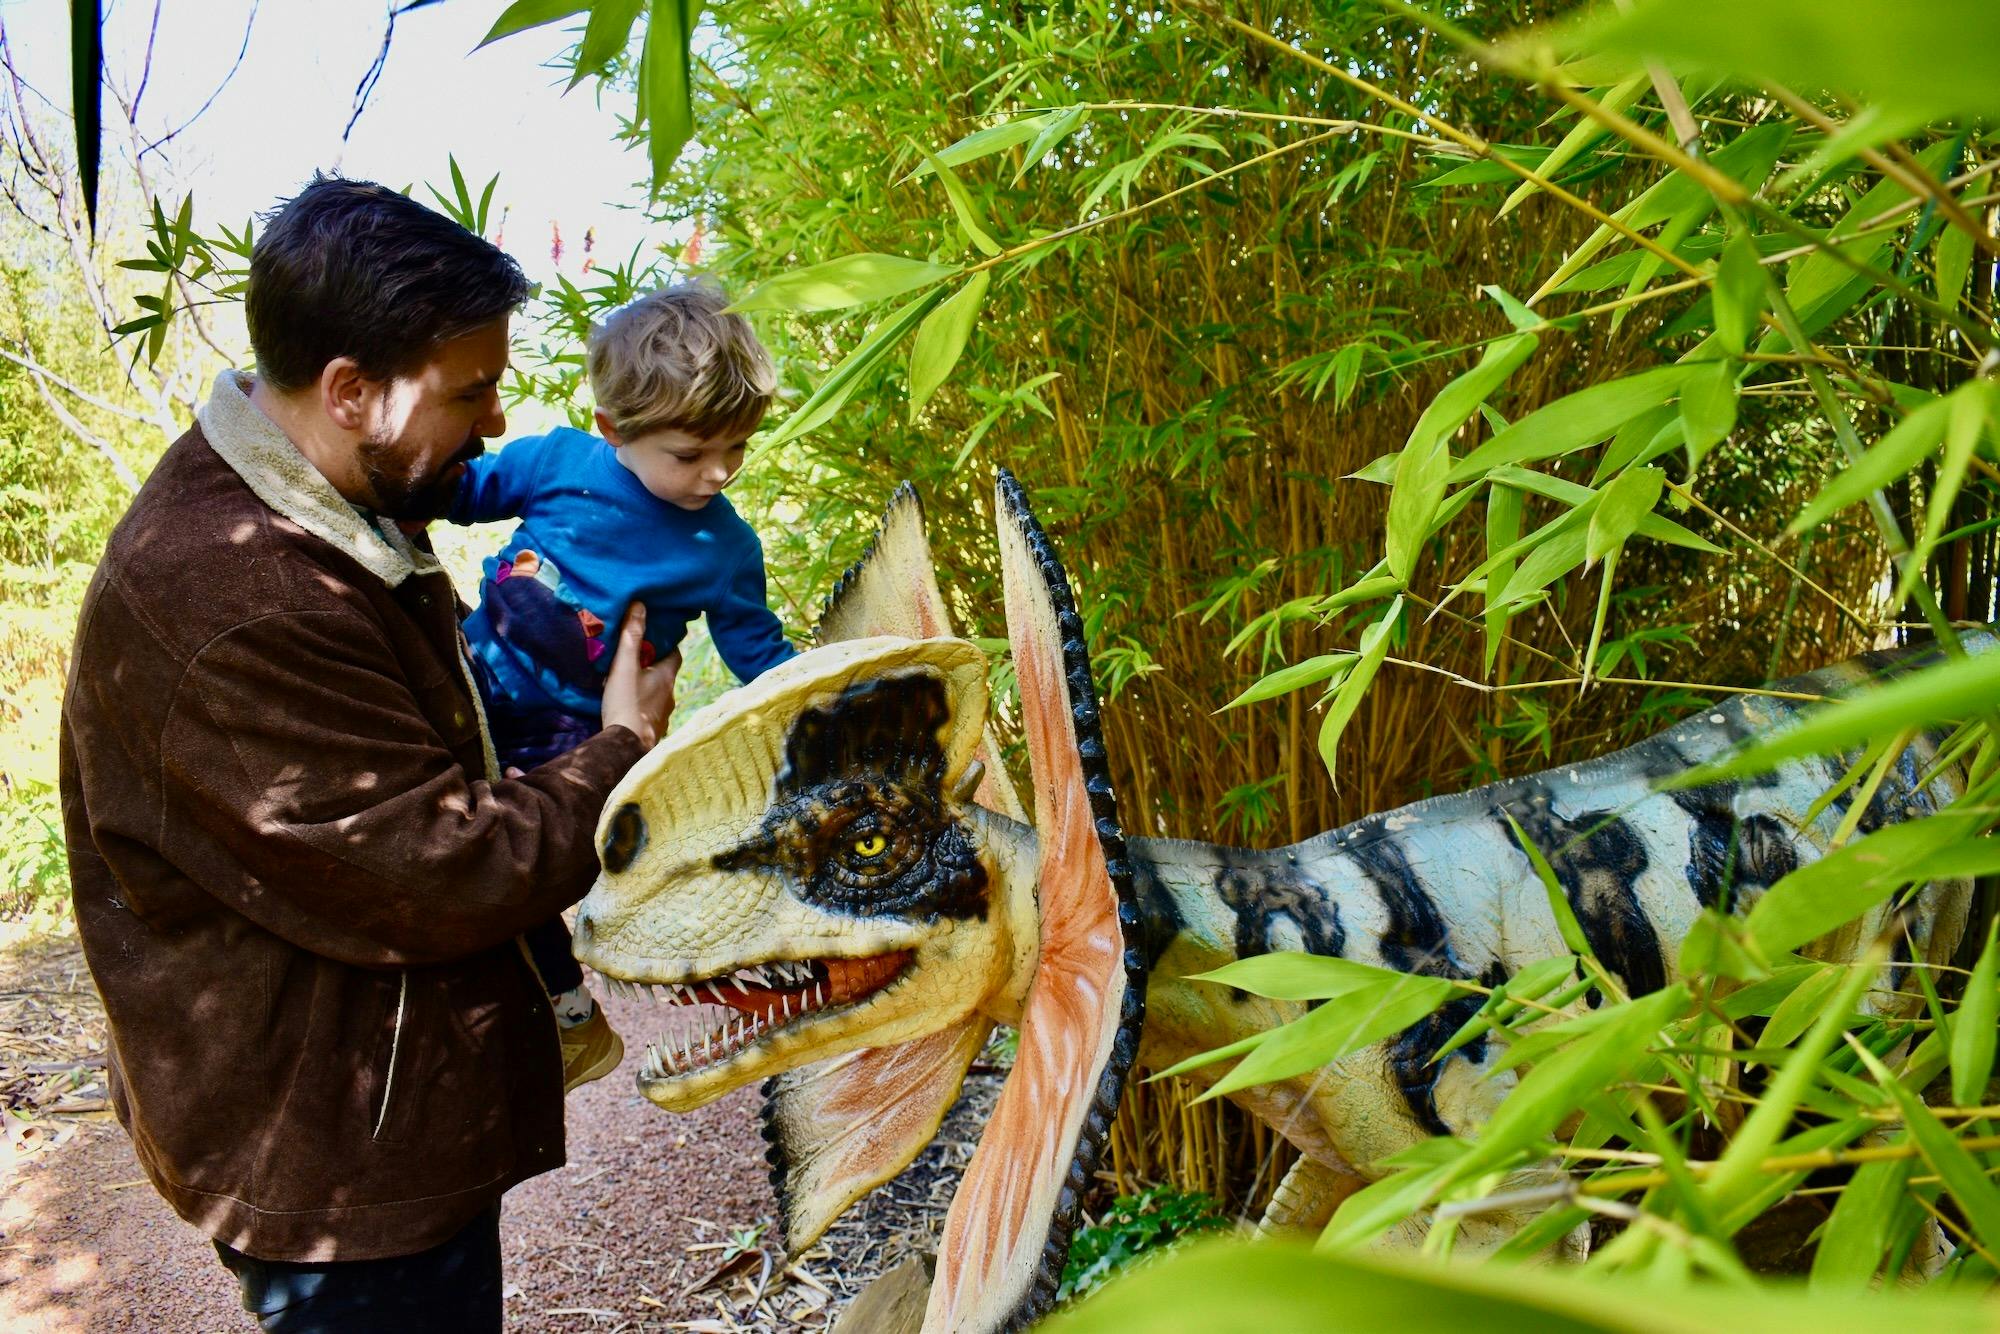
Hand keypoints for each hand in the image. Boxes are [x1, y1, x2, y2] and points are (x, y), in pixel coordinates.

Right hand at [600, 604, 679, 748]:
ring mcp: (663, 715)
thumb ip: (631, 636)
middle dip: (653, 666)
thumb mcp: (625, 665)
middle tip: (635, 659)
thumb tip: (640, 605)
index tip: (654, 637)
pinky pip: (649, 712)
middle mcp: (670, 696)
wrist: (627, 747)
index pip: (675, 654)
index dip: (666, 644)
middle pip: (665, 675)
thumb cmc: (627, 703)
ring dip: (646, 687)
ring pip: (657, 695)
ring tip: (628, 682)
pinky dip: (641, 706)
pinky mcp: (653, 731)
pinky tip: (627, 706)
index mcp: (667, 677)